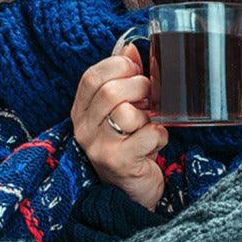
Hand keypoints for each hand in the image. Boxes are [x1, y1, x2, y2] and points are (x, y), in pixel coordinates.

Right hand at [70, 43, 168, 210]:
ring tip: (149, 125)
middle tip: (150, 100)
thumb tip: (130, 49)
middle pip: (112, 92)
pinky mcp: (118, 163)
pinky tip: (156, 144)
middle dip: (141, 89)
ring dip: (149, 115)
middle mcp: (83, 129)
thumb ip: (124, 78)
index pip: (91, 77)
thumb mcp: (122, 110)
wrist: (133, 193)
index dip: (118, 67)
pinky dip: (160, 135)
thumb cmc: (130, 145)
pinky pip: (148, 135)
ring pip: (128, 113)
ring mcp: (98, 147)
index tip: (135, 72)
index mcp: (81, 111)